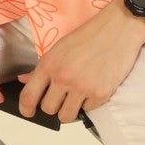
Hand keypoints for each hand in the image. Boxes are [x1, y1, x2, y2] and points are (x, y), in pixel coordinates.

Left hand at [17, 0, 144, 122]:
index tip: (29, 112)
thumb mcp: (60, 47)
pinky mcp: (101, 94)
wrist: (119, 28)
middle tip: (62, 96)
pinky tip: (93, 86)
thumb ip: (41, 67)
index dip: (26, 109)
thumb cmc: (90, 35)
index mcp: (49, 64)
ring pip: (66, 116)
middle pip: (48, 109)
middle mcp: (63, 77)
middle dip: (53, 105)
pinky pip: (88, 110)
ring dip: (69, 109)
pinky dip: (90, 102)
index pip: (28, 96)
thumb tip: (24, 80)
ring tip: (76, 96)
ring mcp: (82, 87)